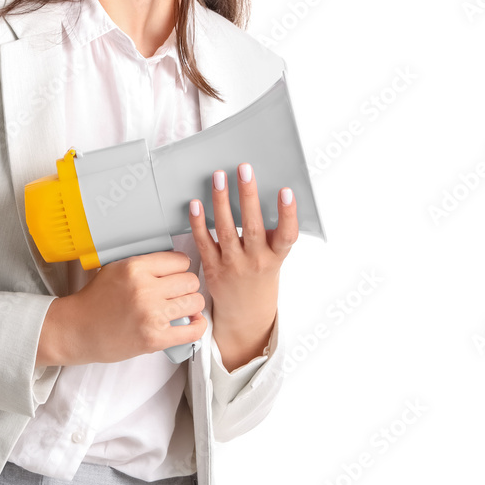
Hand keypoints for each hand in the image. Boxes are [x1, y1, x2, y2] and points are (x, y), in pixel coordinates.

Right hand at [37, 252, 208, 365]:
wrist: (78, 330)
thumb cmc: (95, 300)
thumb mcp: (115, 269)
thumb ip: (143, 264)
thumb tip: (175, 263)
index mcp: (135, 267)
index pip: (180, 260)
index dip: (179, 268)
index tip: (174, 276)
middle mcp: (145, 289)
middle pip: (191, 280)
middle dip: (186, 287)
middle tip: (176, 294)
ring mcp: (151, 315)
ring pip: (196, 302)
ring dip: (191, 305)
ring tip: (181, 309)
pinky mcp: (155, 338)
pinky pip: (194, 330)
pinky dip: (197, 326)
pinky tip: (191, 323)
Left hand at [188, 162, 298, 370]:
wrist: (246, 314)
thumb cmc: (261, 276)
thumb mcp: (274, 258)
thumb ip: (271, 234)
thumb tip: (264, 196)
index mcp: (276, 258)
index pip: (287, 236)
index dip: (288, 214)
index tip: (286, 191)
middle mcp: (256, 261)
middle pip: (253, 226)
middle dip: (248, 195)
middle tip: (244, 169)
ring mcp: (233, 265)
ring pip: (226, 230)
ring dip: (221, 201)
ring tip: (219, 177)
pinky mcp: (212, 268)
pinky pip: (204, 241)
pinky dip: (198, 222)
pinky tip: (196, 204)